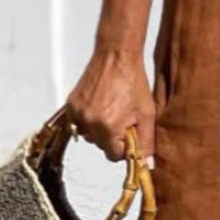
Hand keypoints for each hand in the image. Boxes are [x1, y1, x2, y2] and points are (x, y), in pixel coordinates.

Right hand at [64, 49, 155, 164]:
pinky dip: (90, 119)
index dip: (124, 148)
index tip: (130, 137)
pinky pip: (79, 123)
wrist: (117, 56)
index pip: (114, 156)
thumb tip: (146, 163)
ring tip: (112, 110)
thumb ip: (147, 142)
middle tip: (123, 118)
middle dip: (113, 137)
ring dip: (100, 129)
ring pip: (89, 135)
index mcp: (108, 127)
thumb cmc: (133, 81)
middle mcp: (89, 122)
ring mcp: (78, 113)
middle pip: (101, 146)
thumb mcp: (147, 114)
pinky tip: (101, 105)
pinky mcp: (72, 105)